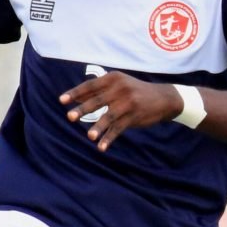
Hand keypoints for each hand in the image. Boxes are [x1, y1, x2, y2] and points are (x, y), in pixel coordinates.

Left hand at [59, 71, 182, 151]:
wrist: (164, 98)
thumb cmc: (136, 91)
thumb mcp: (119, 85)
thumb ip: (99, 90)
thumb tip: (75, 97)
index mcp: (114, 78)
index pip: (90, 86)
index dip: (75, 93)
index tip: (61, 101)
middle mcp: (121, 89)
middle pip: (98, 100)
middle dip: (83, 109)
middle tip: (69, 117)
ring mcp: (129, 103)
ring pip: (109, 116)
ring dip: (98, 127)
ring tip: (89, 136)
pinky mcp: (135, 116)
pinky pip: (119, 128)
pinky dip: (109, 138)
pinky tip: (101, 147)